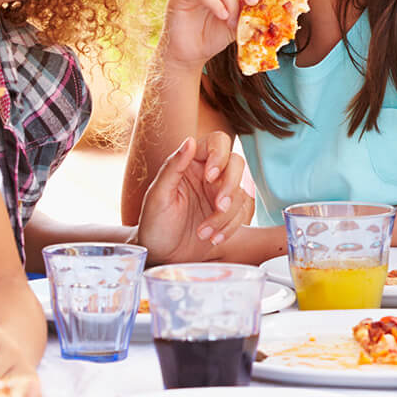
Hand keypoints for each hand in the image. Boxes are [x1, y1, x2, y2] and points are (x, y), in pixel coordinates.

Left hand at [135, 132, 253, 262]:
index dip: (220, 155)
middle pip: (236, 164)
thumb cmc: (154, 224)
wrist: (161, 255)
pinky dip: (230, 228)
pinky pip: (242, 214)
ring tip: (204, 233)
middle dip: (230, 186)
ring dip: (225, 216)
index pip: (217, 142)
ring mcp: (220, 194)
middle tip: (219, 206)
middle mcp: (209, 175)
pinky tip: (213, 238)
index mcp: (191, 163)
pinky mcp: (229, 214)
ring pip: (240, 193)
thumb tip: (189, 141)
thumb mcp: (158, 195)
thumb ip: (173, 166)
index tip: (210, 177)